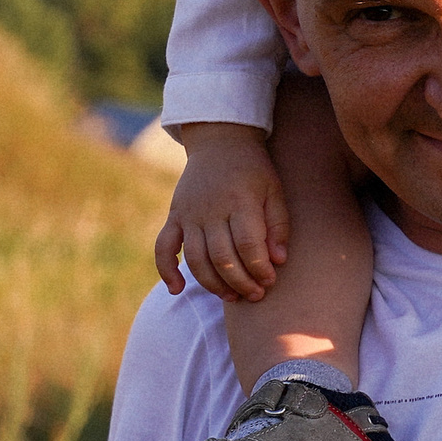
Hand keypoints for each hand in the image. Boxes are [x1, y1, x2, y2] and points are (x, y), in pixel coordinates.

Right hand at [154, 123, 291, 302]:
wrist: (220, 143)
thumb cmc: (254, 171)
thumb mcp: (274, 190)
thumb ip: (278, 225)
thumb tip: (278, 261)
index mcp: (239, 201)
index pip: (248, 245)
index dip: (259, 269)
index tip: (270, 281)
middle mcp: (211, 209)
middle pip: (222, 257)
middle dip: (240, 282)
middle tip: (255, 296)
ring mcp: (189, 214)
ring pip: (195, 259)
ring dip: (213, 284)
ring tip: (232, 297)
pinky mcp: (174, 217)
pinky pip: (163, 248)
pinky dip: (166, 271)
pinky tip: (178, 290)